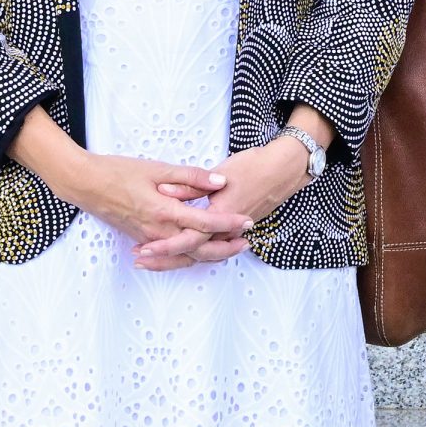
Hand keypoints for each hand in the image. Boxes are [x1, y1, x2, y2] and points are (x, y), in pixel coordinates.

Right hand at [10, 104, 250, 257]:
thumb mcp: (157, 168)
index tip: (248, 221)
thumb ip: (191, 177)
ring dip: (209, 254)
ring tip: (229, 248)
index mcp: (164, 212)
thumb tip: (220, 182)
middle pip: (199, 249)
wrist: (85, 185)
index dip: (229, 223)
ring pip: (185, 255)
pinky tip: (197, 252)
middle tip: (246, 242)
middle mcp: (158, 232)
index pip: (205, 222)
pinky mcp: (141, 239)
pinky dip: (187, 256)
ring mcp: (149, 239)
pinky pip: (170, 255)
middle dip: (225, 247)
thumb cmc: (118, 172)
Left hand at [143, 110, 329, 269]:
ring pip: (201, 254)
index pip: (188, 239)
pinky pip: (211, 248)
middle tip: (140, 260)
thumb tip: (166, 191)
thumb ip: (192, 184)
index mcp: (220, 215)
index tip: (144, 249)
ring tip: (152, 259)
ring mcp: (232, 232)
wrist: (284, 169)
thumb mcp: (222, 172)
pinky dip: (193, 252)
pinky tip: (180, 250)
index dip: (164, 246)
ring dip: (176, 258)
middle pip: (192, 254)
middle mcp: (226, 230)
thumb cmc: (254, 166)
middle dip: (165, 259)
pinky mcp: (234, 229)